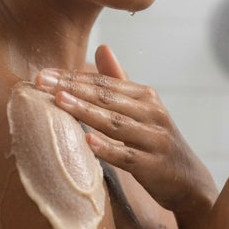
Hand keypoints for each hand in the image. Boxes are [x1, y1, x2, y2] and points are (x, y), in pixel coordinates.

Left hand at [34, 44, 216, 213]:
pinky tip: (87, 142)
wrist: (188, 180)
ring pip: (115, 123)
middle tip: (41, 82)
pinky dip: (106, 148)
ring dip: (85, 111)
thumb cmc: (155, 141)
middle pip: (108, 98)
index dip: (74, 77)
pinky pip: (126, 156)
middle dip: (72, 88)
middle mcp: (153, 113)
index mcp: (147, 97)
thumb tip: (102, 47)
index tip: (43, 74)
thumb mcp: (143, 109)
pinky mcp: (152, 165)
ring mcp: (154, 139)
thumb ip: (120, 81)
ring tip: (59, 101)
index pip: (105, 83)